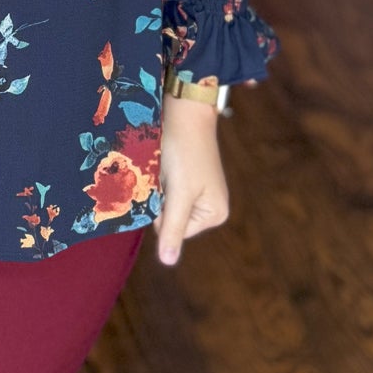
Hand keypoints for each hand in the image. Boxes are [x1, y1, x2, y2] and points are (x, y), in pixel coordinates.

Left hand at [153, 95, 229, 266]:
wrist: (185, 109)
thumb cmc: (184, 150)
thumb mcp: (178, 192)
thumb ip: (173, 227)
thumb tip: (168, 262)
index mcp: (214, 214)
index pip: (171, 231)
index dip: (161, 211)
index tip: (168, 185)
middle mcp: (209, 206)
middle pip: (168, 218)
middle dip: (160, 198)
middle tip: (165, 173)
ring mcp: (198, 191)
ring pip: (164, 202)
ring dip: (158, 186)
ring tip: (166, 165)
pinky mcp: (187, 176)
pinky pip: (165, 188)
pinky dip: (159, 177)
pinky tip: (165, 161)